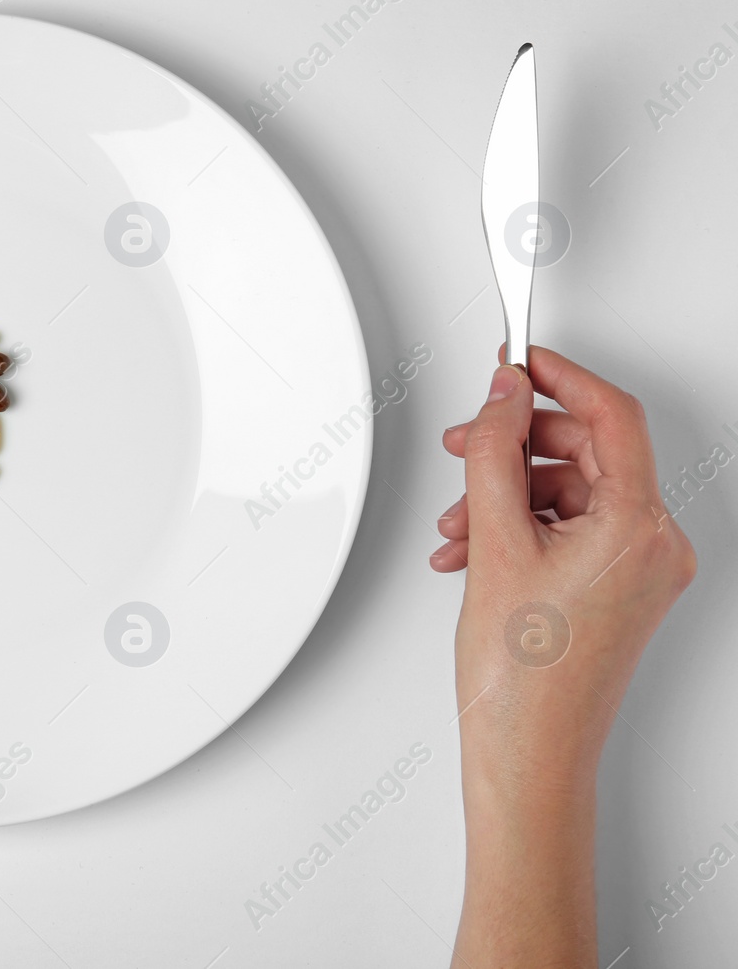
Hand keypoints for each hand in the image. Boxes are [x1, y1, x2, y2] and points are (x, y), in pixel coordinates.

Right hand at [433, 346, 694, 964]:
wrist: (527, 751)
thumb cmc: (521, 677)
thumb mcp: (494, 541)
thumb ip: (494, 451)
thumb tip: (503, 395)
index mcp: (640, 526)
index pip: (612, 415)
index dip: (560, 376)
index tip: (520, 361)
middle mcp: (655, 545)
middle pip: (590, 452)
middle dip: (518, 444)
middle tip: (467, 438)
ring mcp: (641, 570)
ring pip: (572, 492)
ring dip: (507, 494)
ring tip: (458, 521)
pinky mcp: (618, 590)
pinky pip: (571, 530)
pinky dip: (520, 527)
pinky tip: (473, 547)